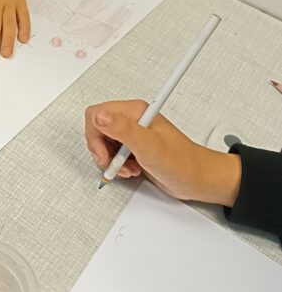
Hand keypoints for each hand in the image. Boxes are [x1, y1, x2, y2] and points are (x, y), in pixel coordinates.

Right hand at [84, 99, 241, 205]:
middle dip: (102, 152)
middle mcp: (132, 120)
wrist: (198, 179)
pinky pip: (113, 155)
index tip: (105, 153)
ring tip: (128, 168)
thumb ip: (123, 129)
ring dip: (112, 161)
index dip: (95, 136)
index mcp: (134, 111)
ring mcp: (133, 135)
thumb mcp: (150, 146)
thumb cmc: (182, 162)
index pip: (96, 115)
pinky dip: (118, 166)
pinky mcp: (134, 149)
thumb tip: (100, 116)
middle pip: (97, 131)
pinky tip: (132, 170)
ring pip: (104, 145)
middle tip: (116, 163)